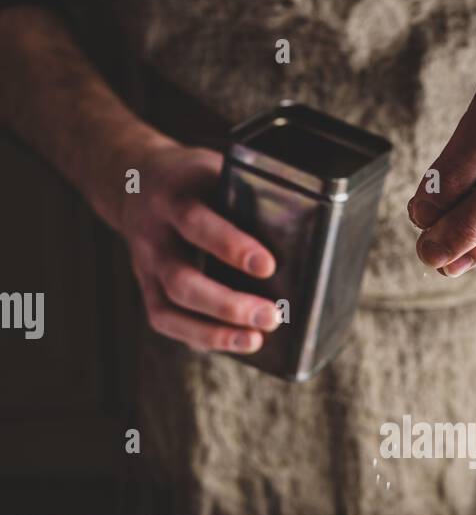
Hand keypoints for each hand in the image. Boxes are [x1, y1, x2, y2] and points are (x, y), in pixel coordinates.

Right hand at [118, 138, 280, 352]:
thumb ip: (246, 198)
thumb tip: (302, 233)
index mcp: (173, 198)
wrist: (134, 181)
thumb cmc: (193, 180)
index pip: (197, 224)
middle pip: (182, 280)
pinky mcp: (146, 289)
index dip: (231, 247)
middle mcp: (153, 237)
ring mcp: (145, 267)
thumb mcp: (214, 171)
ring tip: (255, 340)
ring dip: (214, 332)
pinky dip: (198, 336)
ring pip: (169, 310)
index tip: (268, 267)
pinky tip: (231, 342)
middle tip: (271, 317)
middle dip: (227, 305)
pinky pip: (165, 321)